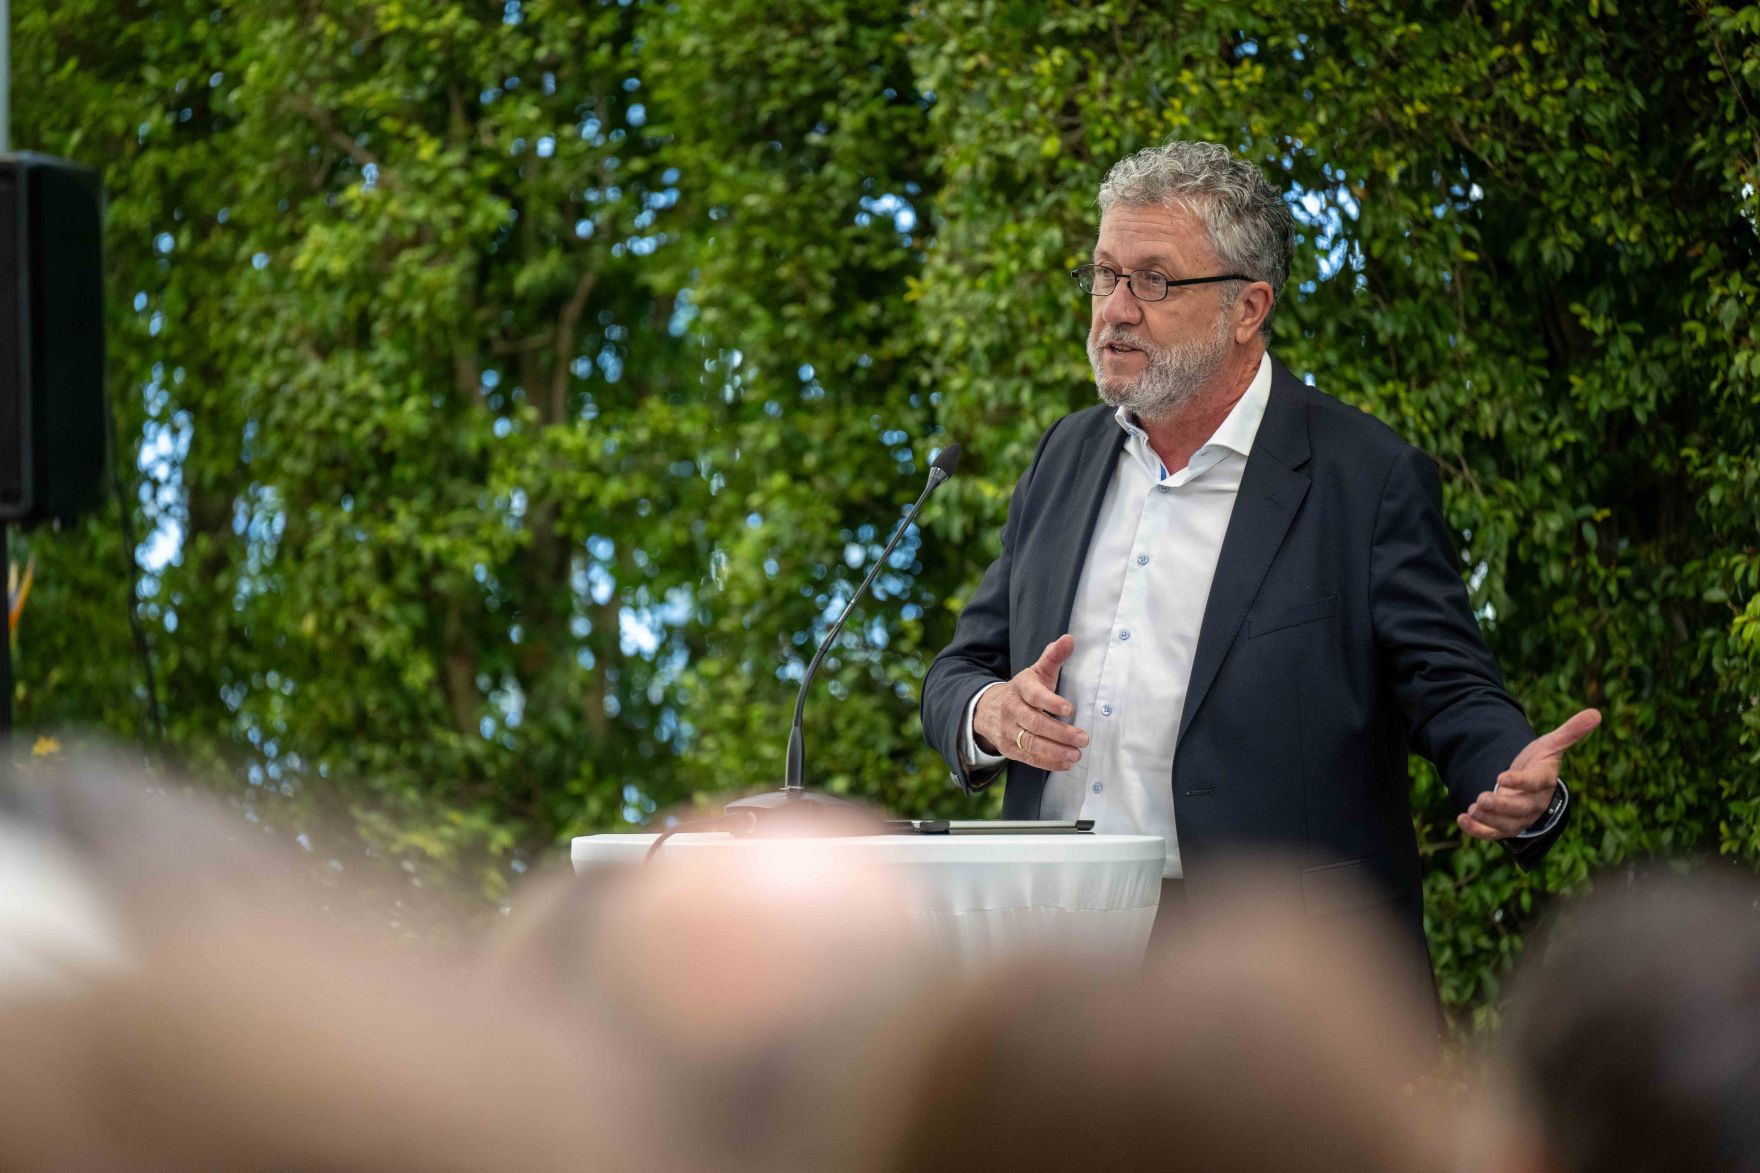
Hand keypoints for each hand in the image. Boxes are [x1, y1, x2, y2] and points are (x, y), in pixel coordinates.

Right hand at [973, 634, 1089, 771]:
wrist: (988, 709)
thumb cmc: (1024, 690)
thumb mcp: (1036, 671)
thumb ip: (1054, 657)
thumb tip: (1070, 639)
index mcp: (1020, 688)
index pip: (1034, 695)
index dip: (1051, 702)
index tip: (1070, 709)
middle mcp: (1012, 710)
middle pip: (1035, 724)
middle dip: (1060, 733)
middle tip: (1083, 738)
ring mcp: (1009, 731)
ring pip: (1032, 744)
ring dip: (1056, 751)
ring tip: (1077, 754)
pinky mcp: (1010, 749)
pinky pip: (1029, 758)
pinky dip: (1049, 762)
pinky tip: (1066, 763)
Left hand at [1457, 708, 1600, 840]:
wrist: (1528, 784)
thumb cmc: (1539, 762)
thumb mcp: (1550, 745)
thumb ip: (1570, 732)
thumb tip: (1596, 712)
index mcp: (1544, 781)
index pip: (1534, 783)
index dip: (1520, 781)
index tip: (1501, 777)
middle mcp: (1533, 803)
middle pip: (1519, 809)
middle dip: (1501, 806)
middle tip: (1483, 798)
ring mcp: (1519, 818)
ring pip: (1506, 824)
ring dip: (1488, 819)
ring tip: (1473, 808)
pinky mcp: (1504, 827)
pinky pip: (1492, 834)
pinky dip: (1477, 830)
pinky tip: (1462, 819)